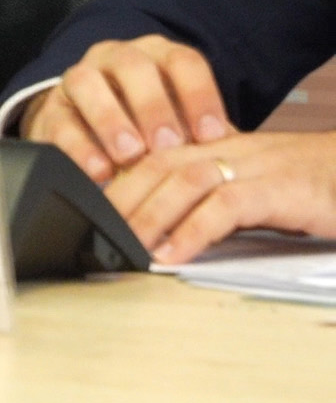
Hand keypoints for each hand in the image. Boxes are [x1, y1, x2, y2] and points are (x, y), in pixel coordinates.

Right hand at [23, 34, 233, 181]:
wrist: (95, 130)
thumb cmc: (155, 131)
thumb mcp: (185, 125)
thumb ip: (204, 139)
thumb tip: (236, 163)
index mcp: (157, 57)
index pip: (182, 61)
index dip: (199, 96)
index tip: (212, 136)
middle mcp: (114, 59)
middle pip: (131, 65)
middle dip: (152, 106)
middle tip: (168, 145)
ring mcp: (78, 79)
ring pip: (86, 82)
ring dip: (110, 119)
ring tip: (130, 156)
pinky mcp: (49, 110)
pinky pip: (58, 120)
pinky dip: (78, 146)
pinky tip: (99, 171)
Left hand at [100, 129, 335, 263]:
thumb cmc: (316, 184)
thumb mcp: (257, 187)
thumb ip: (216, 199)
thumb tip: (172, 230)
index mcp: (219, 147)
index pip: (154, 157)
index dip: (118, 182)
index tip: (89, 212)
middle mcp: (230, 150)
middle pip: (158, 165)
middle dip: (121, 198)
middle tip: (93, 234)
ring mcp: (256, 166)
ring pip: (183, 180)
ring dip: (148, 215)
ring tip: (124, 247)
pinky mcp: (281, 189)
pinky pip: (226, 206)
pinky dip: (193, 230)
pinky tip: (172, 255)